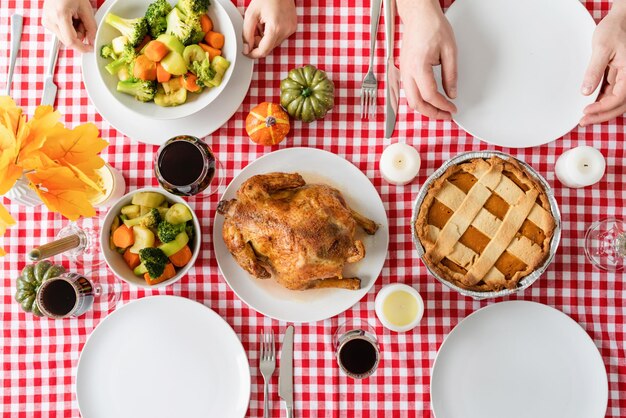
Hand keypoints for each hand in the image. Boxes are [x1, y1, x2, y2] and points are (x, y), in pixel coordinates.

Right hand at [42, 0, 95, 52]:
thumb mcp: (86, 9)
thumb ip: (91, 27)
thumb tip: (93, 41)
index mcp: (59, 16)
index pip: (70, 41)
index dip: (82, 47)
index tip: (90, 48)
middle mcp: (50, 20)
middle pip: (68, 40)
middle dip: (79, 36)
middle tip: (83, 23)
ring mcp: (46, 21)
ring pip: (65, 37)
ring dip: (75, 32)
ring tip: (76, 17)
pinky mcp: (46, 22)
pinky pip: (61, 32)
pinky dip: (69, 28)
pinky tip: (70, 18)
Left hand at [243, 0, 296, 58]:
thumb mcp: (251, 14)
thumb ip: (247, 34)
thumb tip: (246, 48)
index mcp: (275, 28)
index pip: (263, 51)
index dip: (253, 54)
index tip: (246, 52)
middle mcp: (285, 31)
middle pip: (269, 48)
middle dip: (259, 43)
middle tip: (254, 29)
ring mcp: (290, 29)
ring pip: (274, 43)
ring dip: (265, 38)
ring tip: (262, 23)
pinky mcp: (292, 27)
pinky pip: (280, 37)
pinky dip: (272, 34)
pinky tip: (269, 22)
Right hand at [398, 0, 456, 119]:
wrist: (418, 14)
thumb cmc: (431, 26)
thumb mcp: (450, 50)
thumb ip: (451, 75)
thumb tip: (452, 93)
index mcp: (419, 66)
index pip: (430, 95)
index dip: (443, 106)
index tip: (452, 109)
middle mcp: (407, 71)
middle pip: (416, 103)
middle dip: (431, 113)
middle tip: (445, 116)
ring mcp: (403, 71)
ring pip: (410, 100)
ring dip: (424, 108)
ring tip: (439, 110)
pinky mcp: (403, 70)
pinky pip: (409, 92)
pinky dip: (419, 100)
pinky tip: (429, 100)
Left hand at [580, 4, 625, 125]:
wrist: (619, 20)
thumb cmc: (613, 30)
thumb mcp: (601, 49)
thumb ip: (594, 71)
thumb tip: (585, 91)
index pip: (619, 97)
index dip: (602, 107)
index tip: (585, 110)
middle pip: (620, 104)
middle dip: (602, 115)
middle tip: (583, 122)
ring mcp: (625, 77)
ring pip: (617, 101)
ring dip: (602, 111)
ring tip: (584, 117)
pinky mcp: (619, 76)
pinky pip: (612, 93)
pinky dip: (602, 101)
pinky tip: (589, 105)